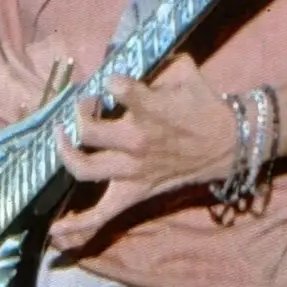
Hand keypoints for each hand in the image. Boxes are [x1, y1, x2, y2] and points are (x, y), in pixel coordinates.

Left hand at [49, 57, 241, 247]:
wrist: (230, 143)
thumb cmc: (204, 105)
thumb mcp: (184, 71)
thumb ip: (156, 61)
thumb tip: (132, 55)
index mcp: (150, 108)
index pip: (115, 87)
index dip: (110, 81)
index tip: (114, 82)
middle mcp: (136, 141)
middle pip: (87, 131)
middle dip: (80, 112)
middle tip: (89, 104)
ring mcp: (133, 171)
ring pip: (83, 168)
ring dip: (65, 152)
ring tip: (62, 137)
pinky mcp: (135, 192)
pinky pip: (102, 216)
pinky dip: (78, 226)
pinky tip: (56, 231)